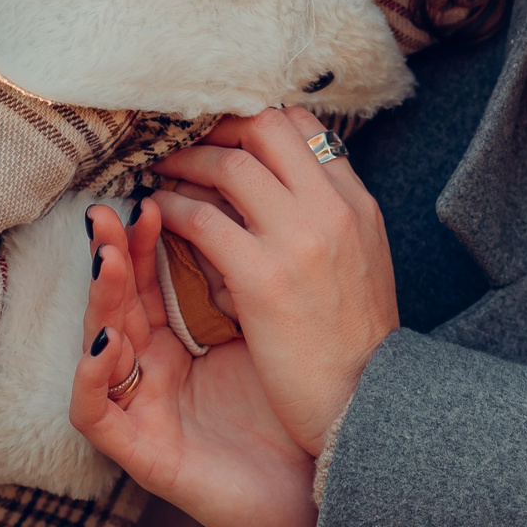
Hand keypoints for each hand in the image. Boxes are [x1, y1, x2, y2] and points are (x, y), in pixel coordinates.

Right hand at [69, 201, 316, 526]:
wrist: (318, 489)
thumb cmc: (294, 409)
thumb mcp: (271, 330)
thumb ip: (249, 278)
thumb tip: (254, 202)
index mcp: (183, 339)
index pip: (155, 274)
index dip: (153, 232)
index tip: (162, 186)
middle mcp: (155, 369)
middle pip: (120, 301)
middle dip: (115, 253)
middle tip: (115, 210)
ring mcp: (144, 410)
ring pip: (100, 345)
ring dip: (100, 299)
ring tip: (109, 257)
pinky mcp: (141, 453)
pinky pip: (95, 412)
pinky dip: (92, 374)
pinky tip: (107, 338)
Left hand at [150, 107, 399, 456]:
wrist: (367, 405)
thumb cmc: (355, 344)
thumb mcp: (360, 262)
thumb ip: (327, 219)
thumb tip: (279, 191)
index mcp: (357, 204)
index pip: (303, 127)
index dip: (256, 122)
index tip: (225, 135)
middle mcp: (333, 209)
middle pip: (265, 127)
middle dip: (217, 127)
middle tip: (185, 140)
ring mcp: (300, 240)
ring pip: (230, 166)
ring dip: (186, 163)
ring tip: (162, 175)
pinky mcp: (263, 278)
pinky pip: (202, 220)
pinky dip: (173, 210)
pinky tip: (158, 216)